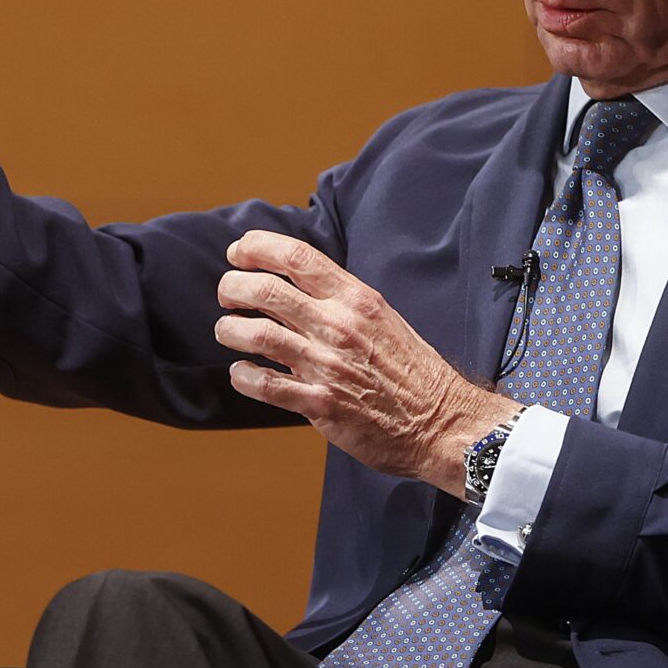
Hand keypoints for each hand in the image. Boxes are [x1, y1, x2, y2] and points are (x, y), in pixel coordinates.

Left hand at [214, 230, 519, 495]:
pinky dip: (243, 375)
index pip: (297, 257)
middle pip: (266, 290)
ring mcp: (327, 365)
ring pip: (256, 334)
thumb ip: (340, 301)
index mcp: (356, 299)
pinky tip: (243, 372)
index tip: (238, 251)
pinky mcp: (319, 403)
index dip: (258, 247)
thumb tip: (295, 287)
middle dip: (233, 287)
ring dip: (230, 330)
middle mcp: (339, 326)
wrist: (441, 421)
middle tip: (226, 294)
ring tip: (228, 331)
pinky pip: (265, 384)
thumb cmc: (411, 370)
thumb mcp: (382, 317)